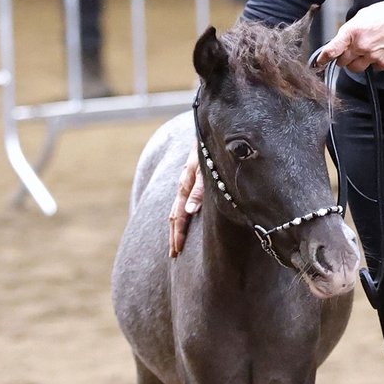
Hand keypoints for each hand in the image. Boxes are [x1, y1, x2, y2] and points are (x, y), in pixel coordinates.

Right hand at [168, 141, 202, 256]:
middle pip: (174, 216)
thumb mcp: (205, 168)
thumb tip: (189, 212)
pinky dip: (178, 215)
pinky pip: (180, 201)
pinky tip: (181, 221)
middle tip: (173, 254)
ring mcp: (185, 181)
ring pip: (176, 209)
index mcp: (185, 184)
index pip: (179, 216)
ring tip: (175, 243)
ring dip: (175, 227)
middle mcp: (183, 184)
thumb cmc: (210, 148)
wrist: (210, 128)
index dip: (178, 235)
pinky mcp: (190, 178)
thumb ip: (198, 190)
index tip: (177, 251)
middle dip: (174, 236)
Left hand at [315, 0, 383, 72]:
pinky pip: (372, 68)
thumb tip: (342, 41)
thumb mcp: (363, 15)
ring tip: (366, 51)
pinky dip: (373, 63)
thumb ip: (350, 30)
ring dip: (357, 62)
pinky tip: (379, 51)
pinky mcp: (383, 63)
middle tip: (352, 50)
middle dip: (344, 58)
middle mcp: (361, 45)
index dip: (323, 58)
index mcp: (353, 31)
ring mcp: (372, 56)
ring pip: (355, 68)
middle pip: (342, 62)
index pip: (332, 49)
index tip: (319, 62)